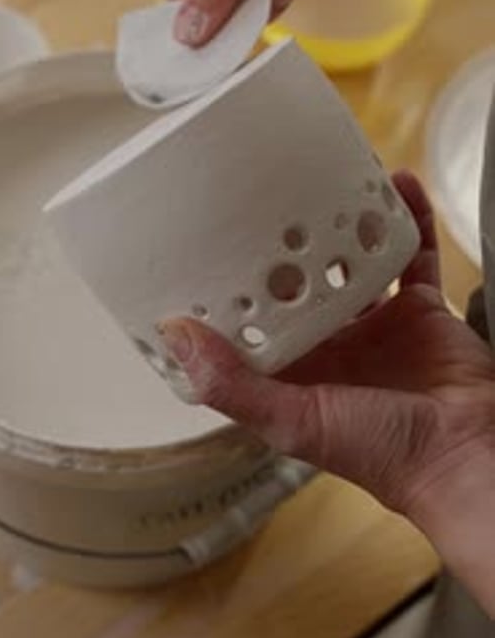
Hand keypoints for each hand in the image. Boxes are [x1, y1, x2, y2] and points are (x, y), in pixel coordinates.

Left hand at [158, 173, 494, 614]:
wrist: (467, 455)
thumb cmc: (379, 450)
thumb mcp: (294, 420)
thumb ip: (232, 383)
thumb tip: (173, 333)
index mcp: (295, 372)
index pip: (253, 323)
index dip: (231, 290)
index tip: (206, 246)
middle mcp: (331, 345)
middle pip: (302, 285)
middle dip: (285, 248)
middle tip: (266, 199)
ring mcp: (377, 323)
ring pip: (354, 263)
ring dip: (344, 228)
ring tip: (326, 183)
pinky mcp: (420, 308)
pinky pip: (413, 255)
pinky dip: (408, 219)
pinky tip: (398, 183)